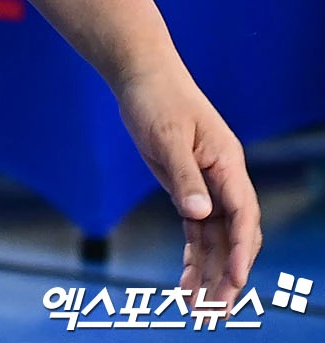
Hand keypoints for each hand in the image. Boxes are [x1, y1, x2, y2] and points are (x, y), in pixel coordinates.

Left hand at [116, 67, 260, 308]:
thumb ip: (184, 177)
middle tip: (216, 310)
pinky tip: (187, 281)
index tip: (233, 278)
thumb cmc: (156, 98)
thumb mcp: (166, 136)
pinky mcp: (188, 187)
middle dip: (228, 273)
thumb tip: (200, 214)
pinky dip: (195, 255)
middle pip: (234, 234)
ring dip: (210, 272)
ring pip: (216, 237)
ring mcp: (207, 184)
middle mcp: (223, 177)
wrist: (140, 74)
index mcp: (227, 162)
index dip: (241, 249)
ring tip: (198, 307)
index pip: (243, 213)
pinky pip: (198, 230)